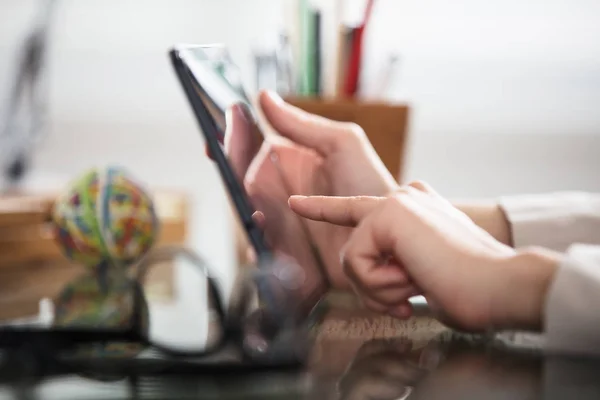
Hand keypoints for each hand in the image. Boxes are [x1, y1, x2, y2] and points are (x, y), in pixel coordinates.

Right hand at [220, 91, 398, 290]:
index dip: (229, 144)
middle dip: (237, 183)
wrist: (390, 236)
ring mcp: (281, 221)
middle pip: (241, 184)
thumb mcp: (343, 145)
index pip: (248, 150)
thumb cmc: (371, 186)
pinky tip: (267, 246)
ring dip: (248, 216)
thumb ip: (303, 125)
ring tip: (264, 218)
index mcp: (289, 162)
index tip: (218, 139)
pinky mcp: (285, 252)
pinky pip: (260, 251)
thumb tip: (264, 97)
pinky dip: (258, 249)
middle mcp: (280, 190)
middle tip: (251, 185)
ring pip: (246, 216)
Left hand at [289, 181, 559, 331]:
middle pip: (352, 250)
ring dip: (380, 288)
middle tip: (407, 295)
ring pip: (351, 260)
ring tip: (417, 282)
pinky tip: (413, 277)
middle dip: (372, 286)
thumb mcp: (420, 271)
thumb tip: (372, 279)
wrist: (498, 284)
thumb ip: (393, 264)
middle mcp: (402, 197)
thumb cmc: (468, 287)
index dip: (322, 208)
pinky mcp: (387, 214)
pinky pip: (356, 263)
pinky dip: (380, 284)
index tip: (296, 204)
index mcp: (413, 207)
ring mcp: (394, 202)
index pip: (356, 209)